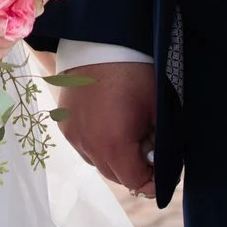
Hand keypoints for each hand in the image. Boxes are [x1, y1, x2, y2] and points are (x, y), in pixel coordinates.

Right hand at [55, 59, 156, 196]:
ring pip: (98, 163)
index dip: (152, 181)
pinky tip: (107, 124)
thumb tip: (162, 165)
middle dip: (134, 169)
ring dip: (114, 158)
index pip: (136, 183)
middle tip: (148, 150)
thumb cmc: (135, 75)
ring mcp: (73, 136)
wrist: (102, 44)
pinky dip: (97, 144)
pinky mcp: (64, 125)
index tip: (162, 171)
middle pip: (115, 176)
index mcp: (114, 145)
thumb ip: (161, 146)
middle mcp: (89, 146)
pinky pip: (84, 147)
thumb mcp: (157, 111)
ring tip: (126, 134)